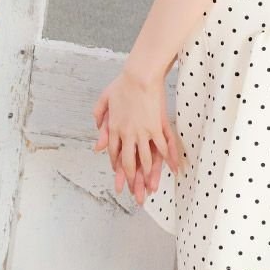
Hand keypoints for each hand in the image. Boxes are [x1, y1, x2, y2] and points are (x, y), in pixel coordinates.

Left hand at [92, 70, 182, 204]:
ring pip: (146, 159)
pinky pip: (162, 146)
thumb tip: (98, 144)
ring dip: (148, 175)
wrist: (139, 76)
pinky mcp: (156, 127)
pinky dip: (167, 158)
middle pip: (129, 163)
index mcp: (114, 129)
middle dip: (132, 180)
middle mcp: (127, 134)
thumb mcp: (104, 100)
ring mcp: (143, 132)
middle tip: (134, 193)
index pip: (115, 154)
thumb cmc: (122, 84)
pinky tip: (171, 169)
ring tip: (150, 187)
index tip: (119, 178)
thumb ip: (100, 120)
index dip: (117, 168)